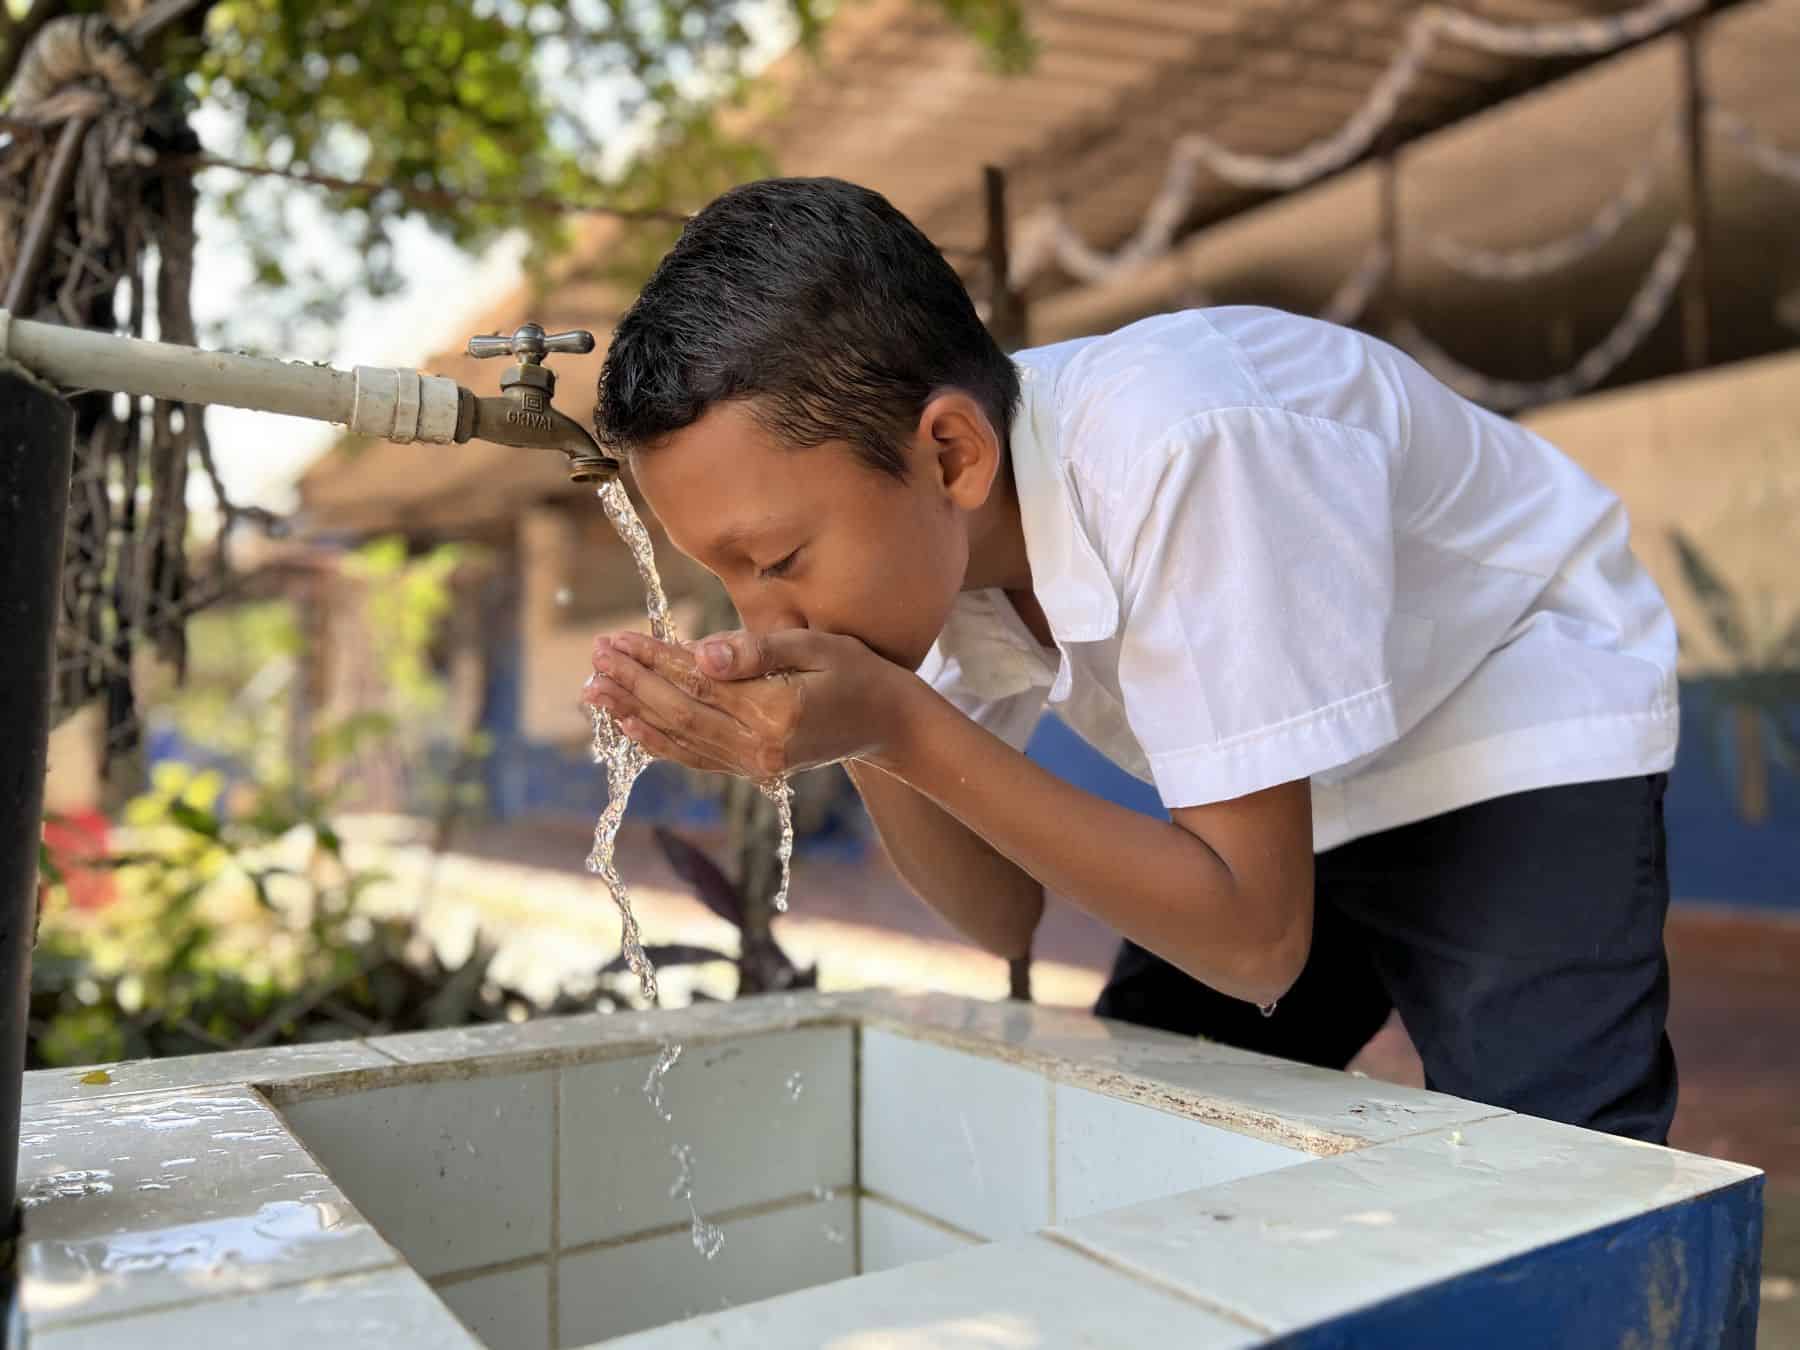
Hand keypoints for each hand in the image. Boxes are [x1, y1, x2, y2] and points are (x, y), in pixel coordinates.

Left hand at [584, 628, 914, 778]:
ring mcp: (755, 764)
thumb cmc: (856, 673)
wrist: (889, 723)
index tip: (616, 638)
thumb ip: (757, 651)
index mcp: (775, 711)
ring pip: (680, 738)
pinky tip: (631, 725)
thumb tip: (701, 654)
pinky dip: (659, 742)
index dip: (652, 659)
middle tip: (594, 657)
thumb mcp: (816, 646)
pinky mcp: (754, 770)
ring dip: (633, 712)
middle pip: (679, 712)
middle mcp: (759, 746)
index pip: (697, 682)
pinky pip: (696, 757)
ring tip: (595, 690)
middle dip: (631, 683)